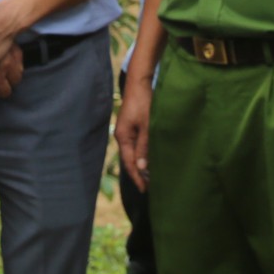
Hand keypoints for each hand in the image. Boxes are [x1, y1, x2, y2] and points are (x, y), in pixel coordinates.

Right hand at [116, 74, 152, 191]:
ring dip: (141, 164)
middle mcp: (122, 136)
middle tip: (149, 187)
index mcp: (123, 137)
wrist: (139, 82)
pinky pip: (135, 145)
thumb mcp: (147, 125)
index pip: (129, 163)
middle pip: (130, 160)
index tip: (144, 190)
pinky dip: (142, 154)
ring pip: (133, 153)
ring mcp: (126, 131)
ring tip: (151, 176)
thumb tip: (142, 167)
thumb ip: (144, 146)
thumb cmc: (144, 102)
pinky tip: (149, 158)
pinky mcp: (131, 126)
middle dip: (139, 174)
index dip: (137, 177)